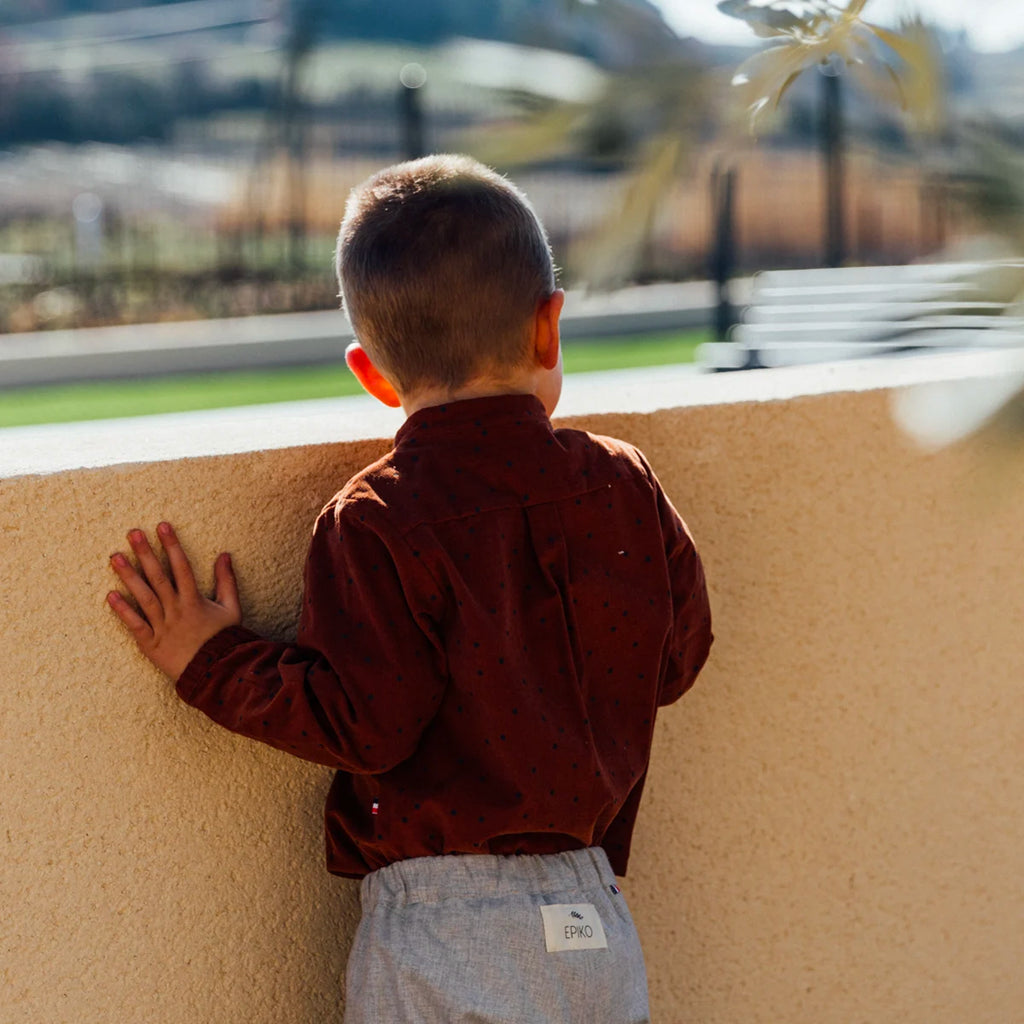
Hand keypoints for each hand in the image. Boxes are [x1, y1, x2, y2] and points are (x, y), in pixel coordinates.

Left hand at [107, 522, 240, 678]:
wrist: (214, 672)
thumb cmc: (224, 639)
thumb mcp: (232, 609)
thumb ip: (227, 581)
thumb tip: (225, 555)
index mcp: (194, 600)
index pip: (181, 566)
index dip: (172, 545)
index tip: (162, 526)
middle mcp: (176, 610)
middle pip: (158, 577)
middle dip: (145, 553)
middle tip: (132, 533)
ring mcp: (162, 626)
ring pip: (143, 597)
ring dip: (128, 576)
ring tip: (115, 556)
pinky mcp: (151, 643)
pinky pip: (134, 625)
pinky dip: (122, 611)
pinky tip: (110, 595)